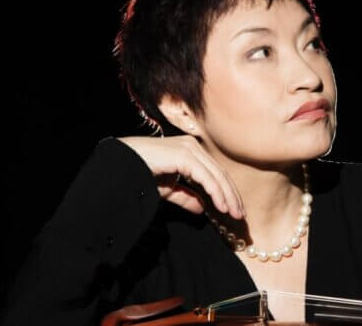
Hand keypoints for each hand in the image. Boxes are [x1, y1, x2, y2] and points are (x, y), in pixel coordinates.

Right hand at [116, 135, 244, 218]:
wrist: (120, 167)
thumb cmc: (140, 174)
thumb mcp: (167, 189)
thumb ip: (186, 196)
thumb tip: (202, 209)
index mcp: (190, 151)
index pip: (215, 172)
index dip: (227, 191)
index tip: (235, 210)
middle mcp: (192, 146)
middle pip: (220, 173)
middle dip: (232, 195)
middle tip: (240, 215)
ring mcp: (189, 148)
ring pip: (216, 175)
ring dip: (227, 196)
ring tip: (235, 214)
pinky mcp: (184, 155)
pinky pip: (206, 177)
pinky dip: (216, 193)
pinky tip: (222, 207)